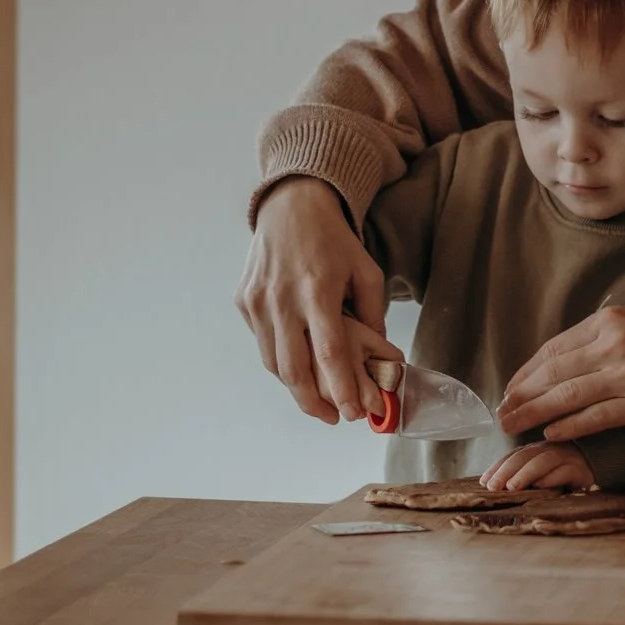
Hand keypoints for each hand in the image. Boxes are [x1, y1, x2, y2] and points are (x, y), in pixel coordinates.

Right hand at [235, 177, 402, 423]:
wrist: (291, 206)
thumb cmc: (334, 239)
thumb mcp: (366, 271)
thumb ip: (374, 315)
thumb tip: (381, 357)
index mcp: (318, 291)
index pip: (329, 354)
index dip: (341, 389)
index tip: (351, 414)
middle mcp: (283, 298)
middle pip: (294, 369)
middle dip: (313, 403)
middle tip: (333, 418)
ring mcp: (258, 300)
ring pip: (273, 362)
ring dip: (295, 387)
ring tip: (318, 400)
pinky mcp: (244, 300)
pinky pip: (262, 343)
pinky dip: (279, 360)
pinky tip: (298, 366)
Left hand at [481, 441, 596, 491]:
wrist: (602, 468)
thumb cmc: (568, 475)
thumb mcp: (543, 474)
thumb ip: (524, 474)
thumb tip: (494, 484)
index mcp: (538, 449)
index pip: (514, 455)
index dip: (498, 466)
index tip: (484, 481)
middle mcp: (551, 449)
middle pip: (525, 456)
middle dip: (506, 470)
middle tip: (492, 486)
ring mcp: (567, 456)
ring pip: (543, 461)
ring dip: (525, 474)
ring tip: (511, 487)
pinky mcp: (582, 469)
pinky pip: (566, 470)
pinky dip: (552, 477)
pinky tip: (541, 485)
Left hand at [497, 309, 624, 441]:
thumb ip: (597, 338)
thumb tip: (556, 362)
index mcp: (609, 320)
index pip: (554, 348)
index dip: (527, 371)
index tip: (510, 388)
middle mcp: (614, 345)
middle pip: (554, 372)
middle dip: (522, 395)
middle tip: (502, 412)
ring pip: (568, 396)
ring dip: (536, 413)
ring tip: (515, 425)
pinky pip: (596, 417)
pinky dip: (569, 426)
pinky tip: (550, 433)